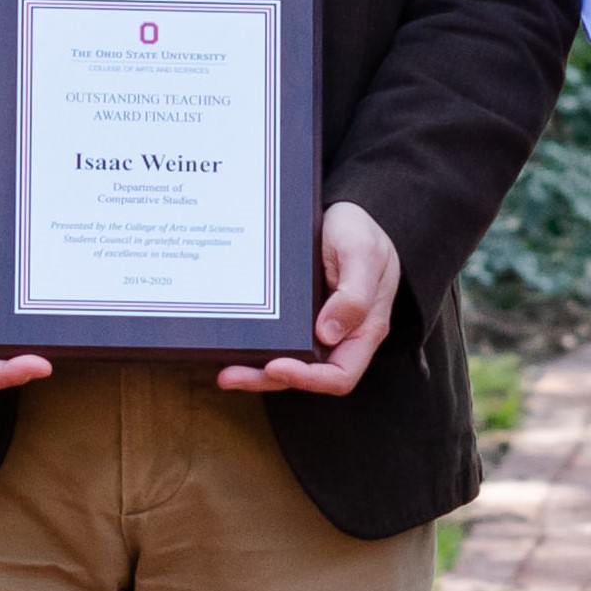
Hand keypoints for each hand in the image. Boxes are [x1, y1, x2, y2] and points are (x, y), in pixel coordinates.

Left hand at [227, 201, 397, 394]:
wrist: (341, 210)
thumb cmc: (359, 230)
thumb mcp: (363, 252)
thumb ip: (355, 295)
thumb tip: (328, 334)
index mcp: (364, 329)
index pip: (340, 374)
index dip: (310, 379)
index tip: (277, 365)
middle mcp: (340, 336)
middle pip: (307, 375)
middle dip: (268, 378)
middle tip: (231, 375)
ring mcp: (316, 328)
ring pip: (288, 363)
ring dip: (255, 371)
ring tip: (225, 372)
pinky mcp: (297, 318)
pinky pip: (278, 342)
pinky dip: (255, 349)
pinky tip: (232, 346)